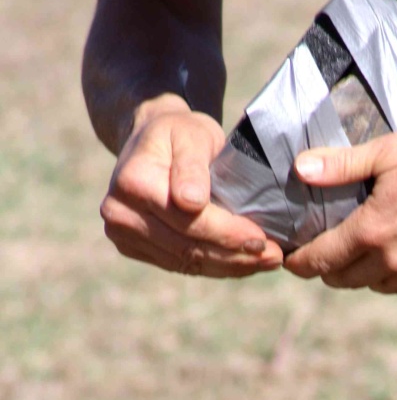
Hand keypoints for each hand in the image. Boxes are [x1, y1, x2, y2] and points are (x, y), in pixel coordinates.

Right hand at [100, 94, 282, 276]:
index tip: (263, 239)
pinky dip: (216, 267)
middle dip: (235, 255)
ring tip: (266, 263)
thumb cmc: (180, 133)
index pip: (188, 220)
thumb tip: (191, 203)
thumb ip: (192, 166)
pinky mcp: (134, 249)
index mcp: (133, 182)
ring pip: (186, 261)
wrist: (152, 140)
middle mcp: (120, 213)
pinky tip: (243, 264)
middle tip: (273, 258)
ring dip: (230, 266)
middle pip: (187, 246)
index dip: (228, 233)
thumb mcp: (192, 134)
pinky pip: (181, 265)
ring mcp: (123, 235)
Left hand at [284, 122, 396, 293]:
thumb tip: (300, 169)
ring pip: (378, 286)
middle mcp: (394, 260)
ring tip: (357, 258)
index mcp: (372, 232)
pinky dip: (396, 274)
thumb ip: (342, 165)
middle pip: (346, 280)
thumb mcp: (389, 150)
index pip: (323, 259)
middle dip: (328, 270)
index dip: (301, 262)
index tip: (291, 260)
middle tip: (320, 256)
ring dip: (362, 276)